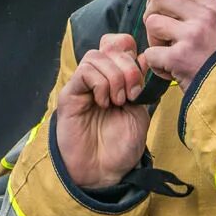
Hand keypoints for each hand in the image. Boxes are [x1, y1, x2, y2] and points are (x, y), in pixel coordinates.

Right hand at [55, 32, 151, 187]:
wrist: (104, 171)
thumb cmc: (121, 146)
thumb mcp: (140, 111)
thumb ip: (142, 84)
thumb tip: (146, 57)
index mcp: (117, 78)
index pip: (120, 43)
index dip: (133, 51)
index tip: (142, 78)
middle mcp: (99, 78)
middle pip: (111, 46)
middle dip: (129, 67)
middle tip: (133, 94)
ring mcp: (83, 85)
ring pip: (97, 56)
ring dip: (114, 77)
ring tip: (118, 101)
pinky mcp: (70, 94)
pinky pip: (84, 72)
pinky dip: (100, 84)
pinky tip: (103, 103)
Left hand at [141, 0, 215, 90]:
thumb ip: (203, 12)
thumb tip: (177, 4)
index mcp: (214, 7)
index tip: (160, 5)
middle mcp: (203, 17)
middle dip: (151, 12)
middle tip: (158, 30)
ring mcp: (191, 36)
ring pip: (152, 23)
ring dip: (153, 40)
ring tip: (167, 53)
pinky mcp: (179, 58)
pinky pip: (151, 53)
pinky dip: (156, 65)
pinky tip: (169, 70)